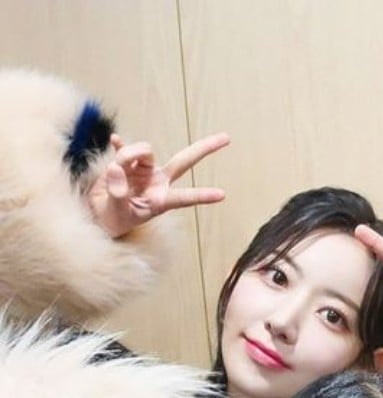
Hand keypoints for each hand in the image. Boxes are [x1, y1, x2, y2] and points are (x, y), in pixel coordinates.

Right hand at [86, 131, 228, 237]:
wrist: (99, 215)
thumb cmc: (114, 219)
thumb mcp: (116, 212)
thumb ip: (117, 192)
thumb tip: (117, 167)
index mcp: (161, 200)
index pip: (184, 197)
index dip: (201, 196)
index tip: (222, 195)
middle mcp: (157, 182)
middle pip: (184, 161)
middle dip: (204, 149)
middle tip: (227, 137)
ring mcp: (143, 171)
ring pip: (145, 151)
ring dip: (128, 155)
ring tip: (114, 172)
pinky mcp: (126, 163)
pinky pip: (125, 147)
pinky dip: (120, 144)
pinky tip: (115, 140)